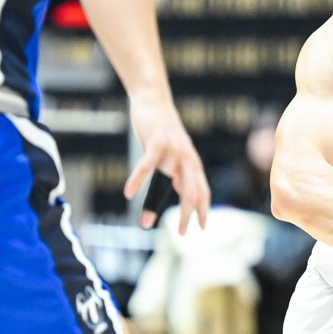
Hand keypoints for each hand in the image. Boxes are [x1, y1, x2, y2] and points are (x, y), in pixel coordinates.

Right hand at [126, 92, 209, 231]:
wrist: (154, 99)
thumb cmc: (163, 129)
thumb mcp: (174, 152)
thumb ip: (179, 170)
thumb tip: (181, 190)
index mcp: (192, 162)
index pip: (203, 190)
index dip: (203, 210)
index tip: (202, 228)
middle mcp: (186, 158)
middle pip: (191, 191)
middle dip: (188, 214)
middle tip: (183, 234)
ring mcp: (173, 150)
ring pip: (167, 182)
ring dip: (154, 205)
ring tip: (145, 223)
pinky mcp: (156, 142)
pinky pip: (147, 166)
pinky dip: (138, 180)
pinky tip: (128, 193)